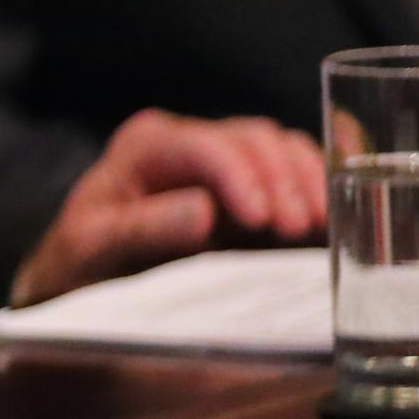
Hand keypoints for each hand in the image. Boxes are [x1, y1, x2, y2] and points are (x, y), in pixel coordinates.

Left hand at [11, 108, 324, 305]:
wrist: (87, 278)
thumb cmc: (82, 260)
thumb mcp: (94, 248)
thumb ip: (144, 230)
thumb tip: (204, 213)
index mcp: (145, 146)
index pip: (204, 145)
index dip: (241, 175)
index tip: (261, 218)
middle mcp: (188, 142)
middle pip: (254, 140)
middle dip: (284, 180)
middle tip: (300, 230)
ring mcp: (225, 161)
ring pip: (282, 149)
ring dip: (310, 184)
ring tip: (322, 229)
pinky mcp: (253, 188)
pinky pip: (297, 172)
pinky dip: (320, 189)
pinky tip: (336, 220)